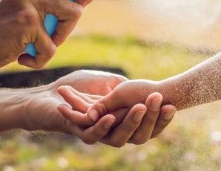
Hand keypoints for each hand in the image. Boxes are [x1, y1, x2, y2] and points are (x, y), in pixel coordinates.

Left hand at [22, 70, 176, 146]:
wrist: (48, 95)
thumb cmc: (78, 87)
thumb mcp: (109, 83)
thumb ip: (126, 88)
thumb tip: (149, 89)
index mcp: (123, 123)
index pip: (148, 125)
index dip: (161, 118)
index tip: (172, 105)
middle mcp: (113, 133)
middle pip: (138, 133)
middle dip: (150, 117)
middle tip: (158, 100)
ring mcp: (97, 135)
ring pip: (118, 137)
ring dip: (129, 121)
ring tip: (139, 107)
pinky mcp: (79, 133)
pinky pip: (94, 135)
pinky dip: (102, 126)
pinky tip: (109, 117)